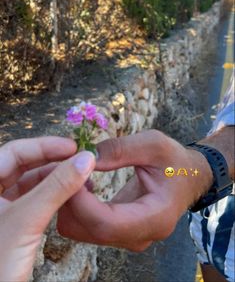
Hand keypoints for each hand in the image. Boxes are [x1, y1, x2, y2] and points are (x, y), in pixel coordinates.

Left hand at [0, 137, 94, 281]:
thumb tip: (85, 160)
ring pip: (30, 183)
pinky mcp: (11, 226)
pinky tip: (71, 195)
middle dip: (52, 161)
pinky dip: (53, 196)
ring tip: (81, 178)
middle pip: (23, 165)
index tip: (72, 147)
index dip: (44, 145)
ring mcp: (1, 210)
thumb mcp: (26, 220)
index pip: (14, 152)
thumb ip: (56, 187)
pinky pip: (34, 201)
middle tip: (79, 159)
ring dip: (56, 179)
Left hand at [57, 130, 212, 250]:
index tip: (68, 171)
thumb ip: (121, 149)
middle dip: (70, 201)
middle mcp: (140, 237)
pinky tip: (82, 183)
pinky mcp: (118, 233)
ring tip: (74, 172)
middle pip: (91, 231)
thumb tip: (86, 156)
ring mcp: (128, 238)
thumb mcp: (154, 144)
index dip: (81, 201)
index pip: (107, 223)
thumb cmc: (174, 160)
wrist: (188, 178)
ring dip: (70, 203)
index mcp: (156, 218)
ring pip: (83, 231)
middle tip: (63, 168)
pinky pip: (87, 226)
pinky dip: (76, 207)